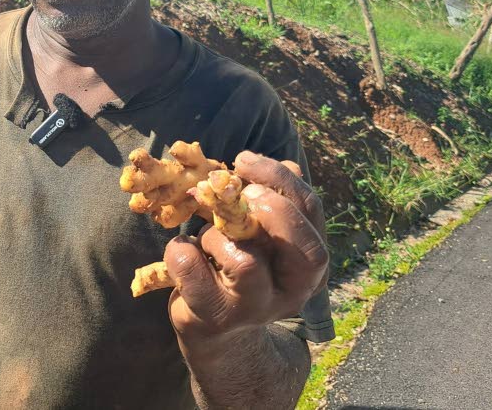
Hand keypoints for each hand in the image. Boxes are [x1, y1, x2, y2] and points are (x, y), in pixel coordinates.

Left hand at [163, 151, 327, 343]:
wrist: (218, 330)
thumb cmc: (242, 267)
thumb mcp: (265, 237)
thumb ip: (276, 202)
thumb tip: (285, 166)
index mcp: (309, 263)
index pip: (311, 212)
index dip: (280, 179)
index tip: (243, 160)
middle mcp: (292, 292)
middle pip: (304, 250)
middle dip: (270, 209)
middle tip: (238, 194)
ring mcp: (254, 309)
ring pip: (244, 261)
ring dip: (216, 233)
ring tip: (206, 235)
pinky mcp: (214, 317)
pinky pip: (192, 269)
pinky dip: (180, 250)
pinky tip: (183, 251)